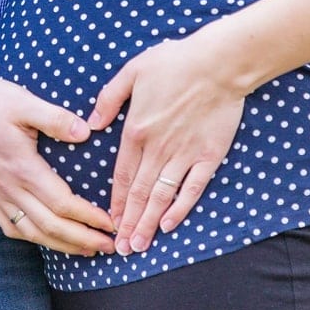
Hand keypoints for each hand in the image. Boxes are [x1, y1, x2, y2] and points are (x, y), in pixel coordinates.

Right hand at [0, 74, 115, 255]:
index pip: (63, 203)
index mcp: (23, 168)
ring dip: (63, 245)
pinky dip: (34, 239)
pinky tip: (47, 239)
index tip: (110, 223)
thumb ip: (55, 118)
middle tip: (109, 246)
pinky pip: (12, 228)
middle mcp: (11, 189)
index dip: (89, 218)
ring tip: (86, 251)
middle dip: (84, 240)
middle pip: (52, 227)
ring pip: (33, 233)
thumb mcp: (23, 101)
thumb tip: (85, 133)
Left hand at [87, 33, 245, 254]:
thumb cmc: (175, 61)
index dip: (115, 202)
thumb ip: (109, 98)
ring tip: (139, 246)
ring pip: (162, 195)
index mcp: (136, 130)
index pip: (122, 175)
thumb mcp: (132, 71)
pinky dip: (180, 208)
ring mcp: (184, 153)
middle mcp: (157, 148)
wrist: (218, 62)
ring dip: (149, 222)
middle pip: (139, 193)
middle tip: (122, 248)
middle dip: (129, 223)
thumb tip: (91, 123)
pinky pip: (192, 187)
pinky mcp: (208, 155)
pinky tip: (169, 225)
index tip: (110, 222)